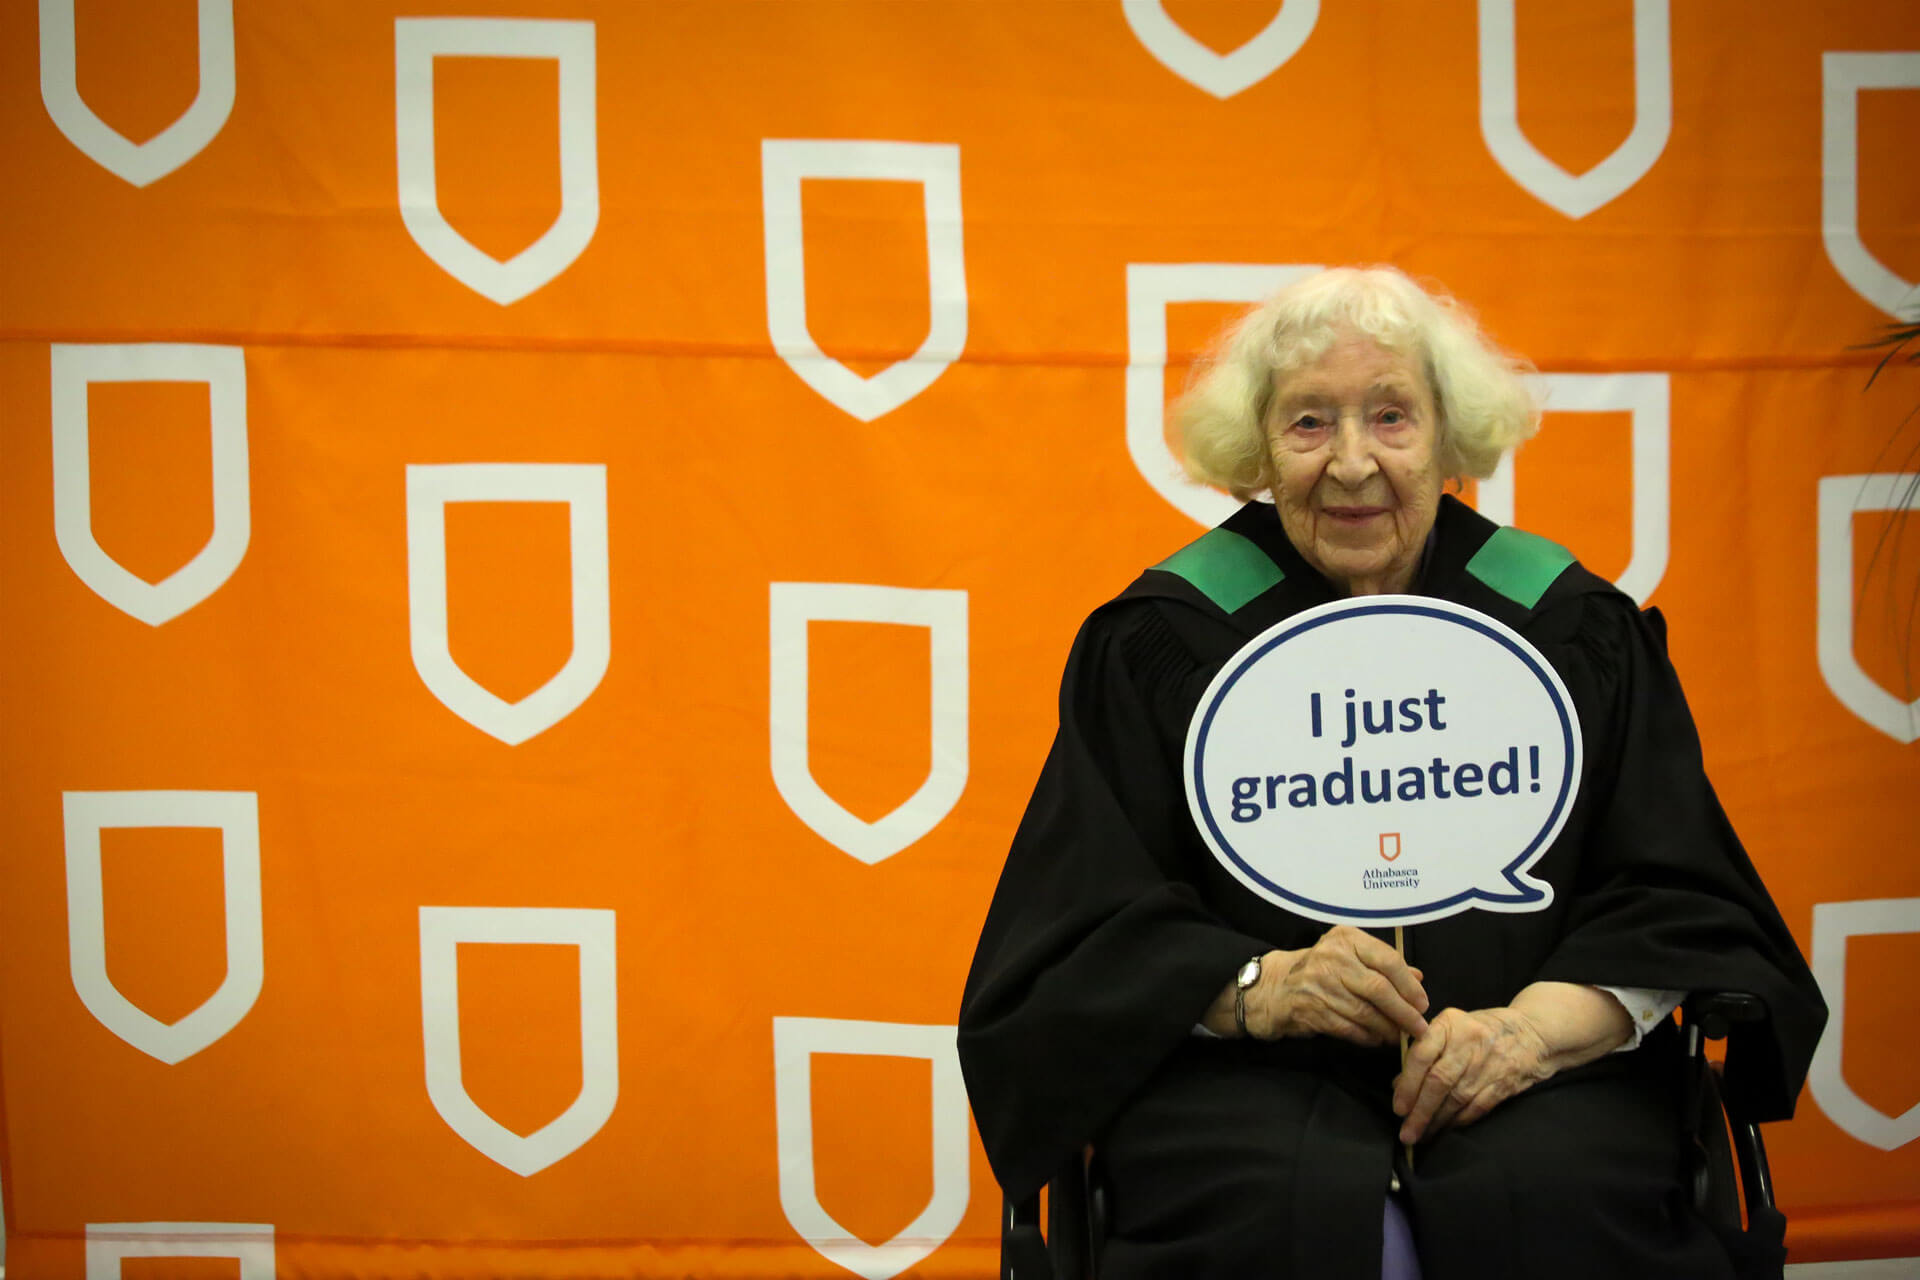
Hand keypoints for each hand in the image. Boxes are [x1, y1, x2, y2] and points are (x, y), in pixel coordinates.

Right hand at [1254, 925, 1428, 1046]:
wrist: (1277, 987)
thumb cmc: (1322, 969)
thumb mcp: (1350, 956)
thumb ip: (1383, 964)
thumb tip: (1419, 978)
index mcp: (1346, 939)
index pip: (1387, 960)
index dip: (1409, 985)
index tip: (1423, 1004)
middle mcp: (1332, 958)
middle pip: (1378, 988)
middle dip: (1403, 1012)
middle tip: (1419, 1027)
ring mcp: (1319, 984)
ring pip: (1365, 1012)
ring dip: (1387, 1029)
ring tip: (1399, 1036)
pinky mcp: (1311, 1010)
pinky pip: (1349, 1028)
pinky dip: (1368, 1037)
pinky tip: (1377, 1039)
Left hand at [1391, 1007, 1551, 1143]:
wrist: (1532, 1032)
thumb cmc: (1480, 1030)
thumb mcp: (1450, 1028)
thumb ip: (1425, 1052)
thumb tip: (1398, 1085)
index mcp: (1449, 1024)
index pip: (1422, 1055)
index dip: (1408, 1084)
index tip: (1398, 1108)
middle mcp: (1468, 1042)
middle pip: (1439, 1082)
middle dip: (1420, 1112)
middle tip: (1407, 1133)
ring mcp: (1489, 1063)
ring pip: (1457, 1099)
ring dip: (1437, 1122)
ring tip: (1421, 1136)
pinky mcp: (1504, 1083)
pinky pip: (1477, 1107)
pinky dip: (1459, 1122)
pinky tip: (1446, 1130)